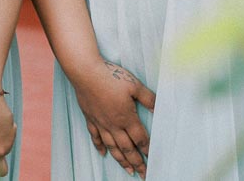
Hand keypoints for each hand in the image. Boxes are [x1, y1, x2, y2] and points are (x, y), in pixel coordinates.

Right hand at [70, 59, 154, 176]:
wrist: (85, 71)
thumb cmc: (111, 76)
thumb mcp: (134, 85)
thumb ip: (148, 99)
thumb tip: (159, 110)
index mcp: (127, 117)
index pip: (140, 139)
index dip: (148, 150)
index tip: (153, 160)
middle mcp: (114, 124)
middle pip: (127, 148)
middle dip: (136, 162)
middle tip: (143, 174)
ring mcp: (101, 123)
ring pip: (112, 146)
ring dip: (121, 160)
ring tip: (128, 170)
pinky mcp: (90, 118)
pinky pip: (95, 136)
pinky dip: (99, 147)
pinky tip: (103, 154)